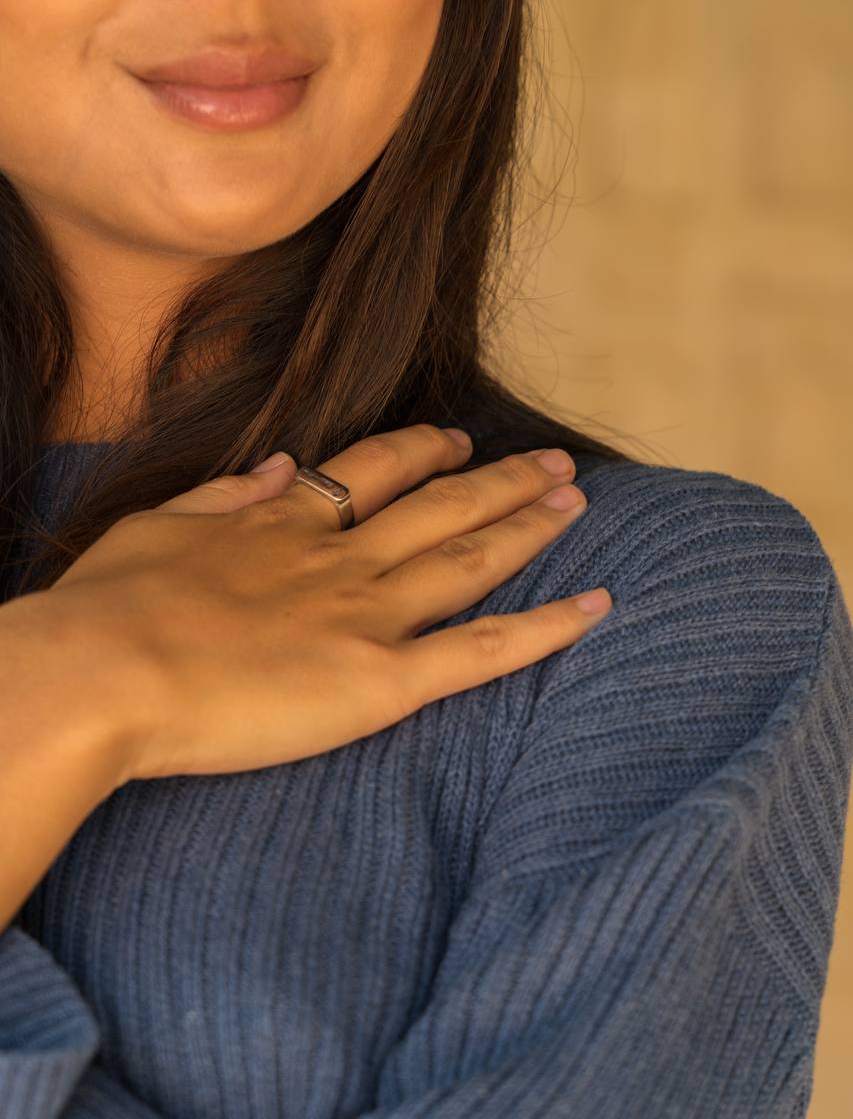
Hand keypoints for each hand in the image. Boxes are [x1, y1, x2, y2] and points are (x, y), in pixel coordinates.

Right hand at [43, 424, 608, 785]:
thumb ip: (230, 495)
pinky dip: (547, 627)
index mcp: (287, 523)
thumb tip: (283, 467)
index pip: (375, 471)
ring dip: (531, 524)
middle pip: (443, 503)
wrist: (103, 671)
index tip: (457, 439)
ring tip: (579, 499)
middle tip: (554, 460)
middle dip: (503, 477)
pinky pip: (484, 650)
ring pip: (473, 557)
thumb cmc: (109, 606)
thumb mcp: (160, 524)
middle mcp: (342, 557)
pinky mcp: (384, 679)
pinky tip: (598, 605)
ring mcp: (369, 613)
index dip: (424, 450)